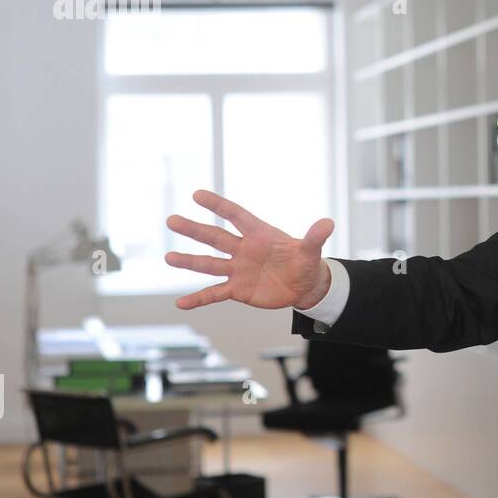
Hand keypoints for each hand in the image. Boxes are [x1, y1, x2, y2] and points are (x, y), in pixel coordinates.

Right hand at [164, 189, 333, 310]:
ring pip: (209, 264)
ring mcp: (238, 269)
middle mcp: (243, 249)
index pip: (236, 215)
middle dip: (194, 229)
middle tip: (171, 219)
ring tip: (169, 257)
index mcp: (259, 234)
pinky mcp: (238, 289)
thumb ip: (315, 237)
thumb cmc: (304, 262)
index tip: (197, 194)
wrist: (304, 285)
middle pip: (215, 237)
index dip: (218, 205)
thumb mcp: (310, 251)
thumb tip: (328, 223)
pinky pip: (215, 293)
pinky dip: (198, 299)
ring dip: (190, 261)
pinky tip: (180, 303)